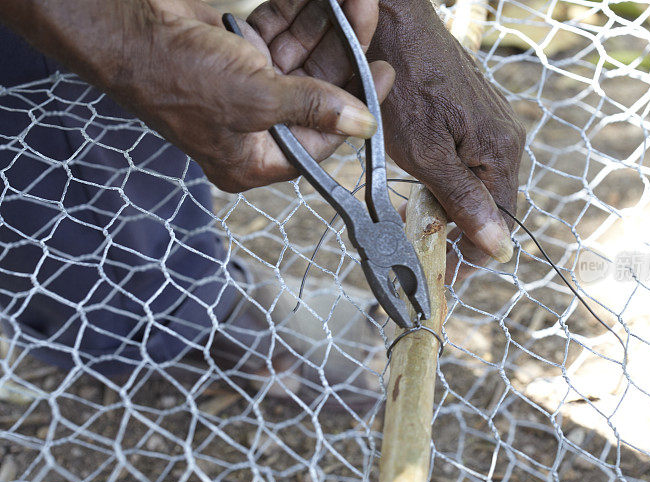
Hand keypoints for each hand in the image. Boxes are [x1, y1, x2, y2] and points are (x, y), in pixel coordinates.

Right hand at [4, 0, 393, 192]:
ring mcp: (245, 86)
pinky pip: (279, 33)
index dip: (357, 107)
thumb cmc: (179, 75)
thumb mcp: (255, 99)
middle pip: (316, 91)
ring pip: (301, 57)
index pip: (321, 139)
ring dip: (325, 26)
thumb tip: (363, 125)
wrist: (124, 27)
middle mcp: (253, 126)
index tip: (383, 72)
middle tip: (367, 15)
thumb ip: (312, 109)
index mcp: (254, 158)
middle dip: (343, 52)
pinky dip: (297, 14)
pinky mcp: (237, 52)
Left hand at [368, 0, 524, 280]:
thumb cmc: (407, 85)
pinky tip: (420, 182)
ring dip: (448, 206)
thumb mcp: (428, 154)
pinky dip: (445, 180)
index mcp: (502, 152)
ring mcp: (491, 125)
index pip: (501, 222)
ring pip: (477, 184)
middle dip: (457, 231)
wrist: (396, 25)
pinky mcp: (474, 115)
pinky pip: (468, 162)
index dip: (472, 255)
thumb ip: (462, 200)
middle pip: (491, 205)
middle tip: (418, 242)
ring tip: (413, 214)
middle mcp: (506, 139)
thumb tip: (498, 245)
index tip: (441, 271)